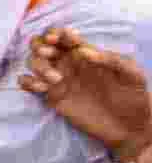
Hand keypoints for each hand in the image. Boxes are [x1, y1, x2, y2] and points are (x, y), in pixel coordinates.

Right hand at [19, 27, 151, 162]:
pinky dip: (27, 82)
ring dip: (38, 65)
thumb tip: (83, 51)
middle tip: (49, 53)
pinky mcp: (52, 96)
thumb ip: (112, 60)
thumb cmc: (134, 97)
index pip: (63, 36)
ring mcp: (58, 80)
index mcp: (85, 53)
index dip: (56, 33)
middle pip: (41, 45)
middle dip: (40, 46)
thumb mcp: (133, 75)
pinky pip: (29, 83)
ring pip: (33, 62)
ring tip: (55, 79)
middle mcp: (68, 63)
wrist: (130, 128)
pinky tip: (41, 88)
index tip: (58, 39)